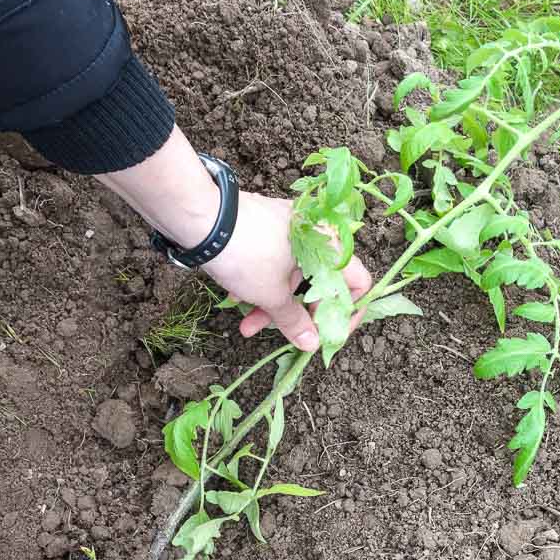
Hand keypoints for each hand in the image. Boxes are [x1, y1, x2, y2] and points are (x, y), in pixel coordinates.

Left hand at [202, 192, 371, 351]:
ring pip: (292, 275)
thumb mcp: (271, 295)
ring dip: (272, 303)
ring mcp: (290, 227)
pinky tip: (236, 299)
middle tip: (280, 333)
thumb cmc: (247, 254)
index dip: (347, 313)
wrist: (201, 215)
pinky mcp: (266, 225)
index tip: (326, 333)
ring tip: (247, 325)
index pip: (359, 283)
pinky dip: (261, 282)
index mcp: (330, 246)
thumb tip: (312, 345)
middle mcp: (316, 233)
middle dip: (296, 314)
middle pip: (320, 283)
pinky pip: (274, 260)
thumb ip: (295, 322)